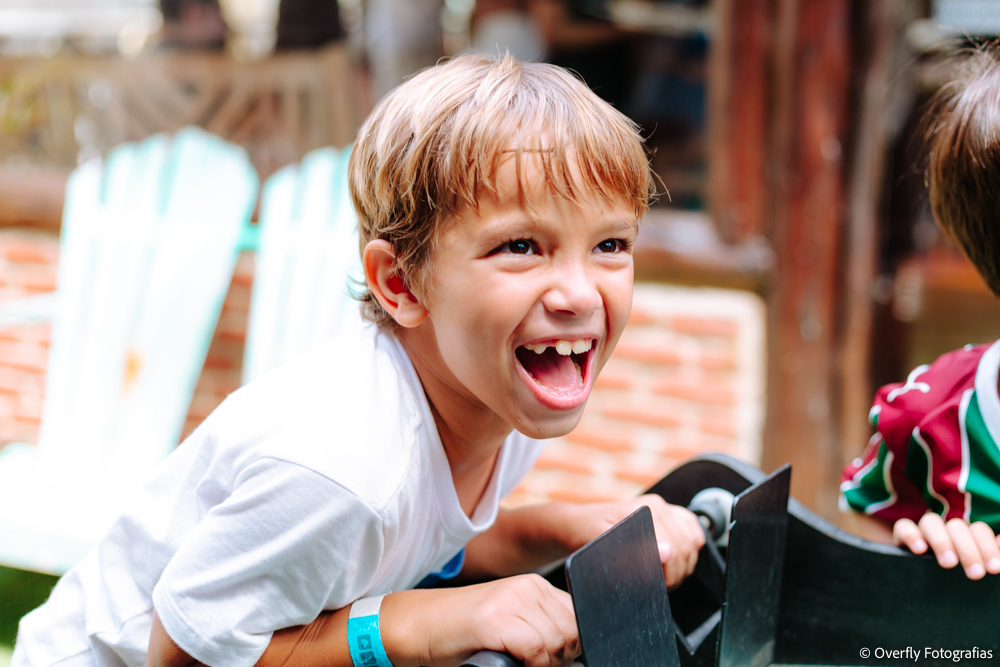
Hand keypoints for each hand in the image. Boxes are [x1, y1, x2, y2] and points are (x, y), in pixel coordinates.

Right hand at [384, 574, 578, 666]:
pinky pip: (536, 649)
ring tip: (523, 665)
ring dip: (547, 664)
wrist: (419, 626)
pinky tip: (515, 665)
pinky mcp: (495, 619)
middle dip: (561, 657)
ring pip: (557, 641)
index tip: (553, 658)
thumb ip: (540, 625)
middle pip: (572, 630)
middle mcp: (526, 587)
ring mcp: (511, 601)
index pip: (577, 615)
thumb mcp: (510, 622)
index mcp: (534, 585)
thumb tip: (574, 649)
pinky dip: (533, 666)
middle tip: (537, 666)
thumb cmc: (463, 632)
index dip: (571, 644)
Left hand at [561, 495, 704, 588]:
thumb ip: (631, 549)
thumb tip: (667, 552)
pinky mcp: (667, 515)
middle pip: (687, 547)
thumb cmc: (583, 534)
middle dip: (676, 572)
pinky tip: (674, 560)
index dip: (669, 574)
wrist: (574, 525)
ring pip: (693, 541)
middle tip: (659, 585)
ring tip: (662, 575)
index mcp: (645, 510)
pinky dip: (690, 548)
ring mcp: (663, 509)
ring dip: (683, 564)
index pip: (676, 549)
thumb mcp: (600, 543)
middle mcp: (657, 506)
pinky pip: (693, 530)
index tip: (657, 585)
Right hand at [893, 513, 999, 578]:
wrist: (926, 602)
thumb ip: (992, 558)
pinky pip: (903, 526)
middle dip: (968, 549)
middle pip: (957, 526)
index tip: (994, 569)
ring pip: (931, 522)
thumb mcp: (980, 571)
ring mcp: (924, 533)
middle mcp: (947, 532)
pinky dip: (911, 534)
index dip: (988, 546)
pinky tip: (919, 550)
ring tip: (949, 564)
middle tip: (975, 574)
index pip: (979, 530)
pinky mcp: (902, 537)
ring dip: (942, 541)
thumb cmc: (961, 588)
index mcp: (968, 538)